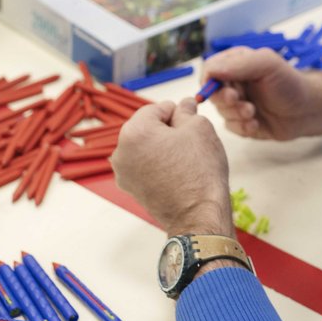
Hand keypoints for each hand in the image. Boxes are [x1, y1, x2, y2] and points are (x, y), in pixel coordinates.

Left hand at [111, 99, 234, 237]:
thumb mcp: (200, 128)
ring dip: (161, 147)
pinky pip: (143, 166)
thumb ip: (187, 111)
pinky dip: (157, 164)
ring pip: (145, 147)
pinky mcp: (131, 189)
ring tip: (184, 159)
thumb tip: (184, 105)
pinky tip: (176, 173)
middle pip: (146, 128)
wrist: (199, 216)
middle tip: (190, 142)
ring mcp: (123, 173)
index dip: (178, 113)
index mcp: (134, 131)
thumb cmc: (200, 172)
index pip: (157, 108)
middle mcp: (121, 151)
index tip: (192, 123)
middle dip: (167, 130)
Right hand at [202, 47, 321, 139]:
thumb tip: (210, 71)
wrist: (308, 110)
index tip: (223, 89)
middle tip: (239, 101)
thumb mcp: (267, 65)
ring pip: (221, 112)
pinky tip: (256, 124)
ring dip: (236, 114)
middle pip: (212, 93)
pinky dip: (242, 127)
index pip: (210, 70)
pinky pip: (231, 127)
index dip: (211, 81)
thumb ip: (238, 64)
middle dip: (226, 100)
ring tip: (253, 113)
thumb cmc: (290, 82)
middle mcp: (234, 83)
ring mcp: (237, 103)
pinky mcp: (242, 122)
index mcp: (236, 63)